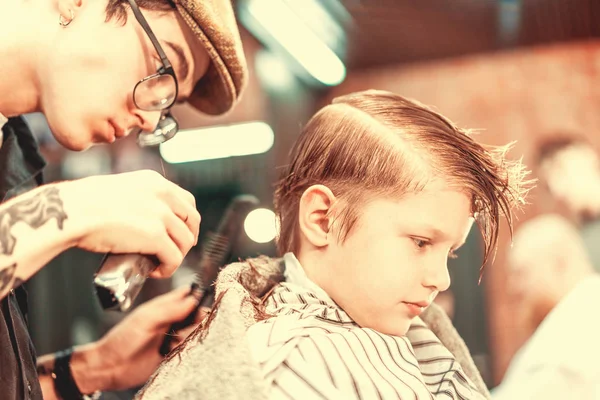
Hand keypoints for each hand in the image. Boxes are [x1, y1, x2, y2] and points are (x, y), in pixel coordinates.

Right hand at [58, 170, 199, 277]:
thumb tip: (142, 217)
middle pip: (193, 220)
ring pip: (185, 242)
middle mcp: (162, 195)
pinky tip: (156, 271)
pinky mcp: (155, 236)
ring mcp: (161, 215)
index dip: (187, 220)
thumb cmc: (83, 203)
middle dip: (187, 238)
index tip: (180, 232)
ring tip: (161, 263)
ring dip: (177, 256)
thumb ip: (137, 198)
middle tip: (175, 251)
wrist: (70, 211)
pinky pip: (174, 258)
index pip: (187, 200)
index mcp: (154, 182)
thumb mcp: (120, 189)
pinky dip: (168, 268)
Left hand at [75, 285, 201, 391]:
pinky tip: (172, 351)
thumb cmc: (122, 340)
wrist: (110, 367)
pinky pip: (189, 348)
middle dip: (197, 319)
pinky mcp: (173, 354)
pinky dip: (187, 349)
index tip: (204, 301)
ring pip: (194, 332)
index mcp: (164, 306)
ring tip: (173, 341)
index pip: (187, 295)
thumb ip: (170, 309)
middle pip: (196, 314)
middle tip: (185, 326)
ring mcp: (172, 337)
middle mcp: (170, 320)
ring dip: (189, 336)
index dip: (198, 295)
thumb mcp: (146, 319)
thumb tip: (193, 300)